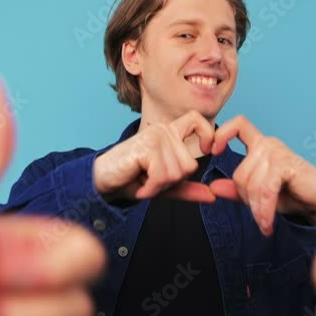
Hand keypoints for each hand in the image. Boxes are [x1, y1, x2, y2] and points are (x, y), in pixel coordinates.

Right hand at [92, 110, 216, 202]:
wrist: (101, 182)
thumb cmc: (131, 180)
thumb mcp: (164, 185)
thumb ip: (188, 188)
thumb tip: (213, 196)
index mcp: (169, 133)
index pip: (197, 120)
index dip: (207, 134)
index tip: (206, 150)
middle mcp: (162, 130)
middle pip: (189, 163)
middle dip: (172, 181)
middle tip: (151, 180)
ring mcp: (154, 137)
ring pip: (177, 173)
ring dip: (159, 186)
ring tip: (143, 181)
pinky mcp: (145, 147)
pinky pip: (163, 176)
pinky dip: (151, 188)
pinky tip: (140, 186)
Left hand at [209, 115, 315, 234]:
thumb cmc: (294, 195)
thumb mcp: (259, 195)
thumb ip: (237, 191)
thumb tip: (212, 187)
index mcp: (260, 145)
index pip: (238, 125)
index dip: (222, 135)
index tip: (212, 152)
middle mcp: (269, 144)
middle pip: (240, 174)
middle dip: (246, 200)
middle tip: (259, 215)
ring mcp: (278, 152)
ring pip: (251, 184)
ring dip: (257, 209)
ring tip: (265, 223)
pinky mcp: (287, 164)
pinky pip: (265, 190)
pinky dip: (264, 210)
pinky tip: (268, 223)